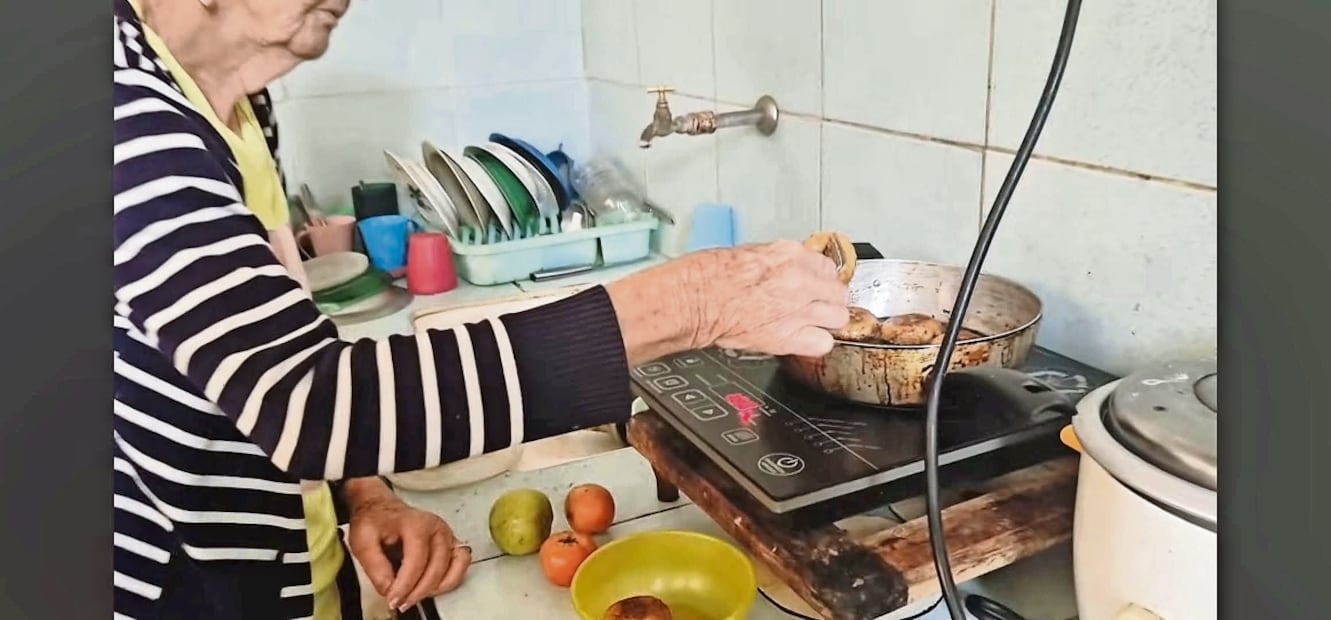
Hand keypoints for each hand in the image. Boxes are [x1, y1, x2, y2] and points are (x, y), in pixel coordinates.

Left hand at [347, 493, 471, 611]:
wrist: (382, 509)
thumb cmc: (375, 521)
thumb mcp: (363, 540)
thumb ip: (375, 566)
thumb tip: (388, 588)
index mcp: (415, 523)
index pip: (417, 560)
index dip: (405, 584)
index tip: (393, 599)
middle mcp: (437, 528)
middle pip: (437, 567)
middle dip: (418, 591)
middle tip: (400, 602)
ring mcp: (447, 535)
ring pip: (454, 568)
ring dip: (436, 588)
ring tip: (415, 596)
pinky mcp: (452, 543)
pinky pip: (462, 565)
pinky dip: (450, 580)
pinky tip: (432, 588)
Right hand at [607, 240, 848, 363]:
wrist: (695, 298)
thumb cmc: (710, 276)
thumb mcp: (752, 254)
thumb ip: (781, 263)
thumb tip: (792, 270)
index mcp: (791, 254)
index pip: (828, 267)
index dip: (822, 279)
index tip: (816, 285)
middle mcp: (801, 280)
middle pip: (839, 293)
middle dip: (829, 300)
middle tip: (815, 305)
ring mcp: (798, 309)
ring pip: (839, 318)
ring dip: (827, 321)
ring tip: (811, 323)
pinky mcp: (788, 337)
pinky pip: (823, 343)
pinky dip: (817, 343)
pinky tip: (804, 339)